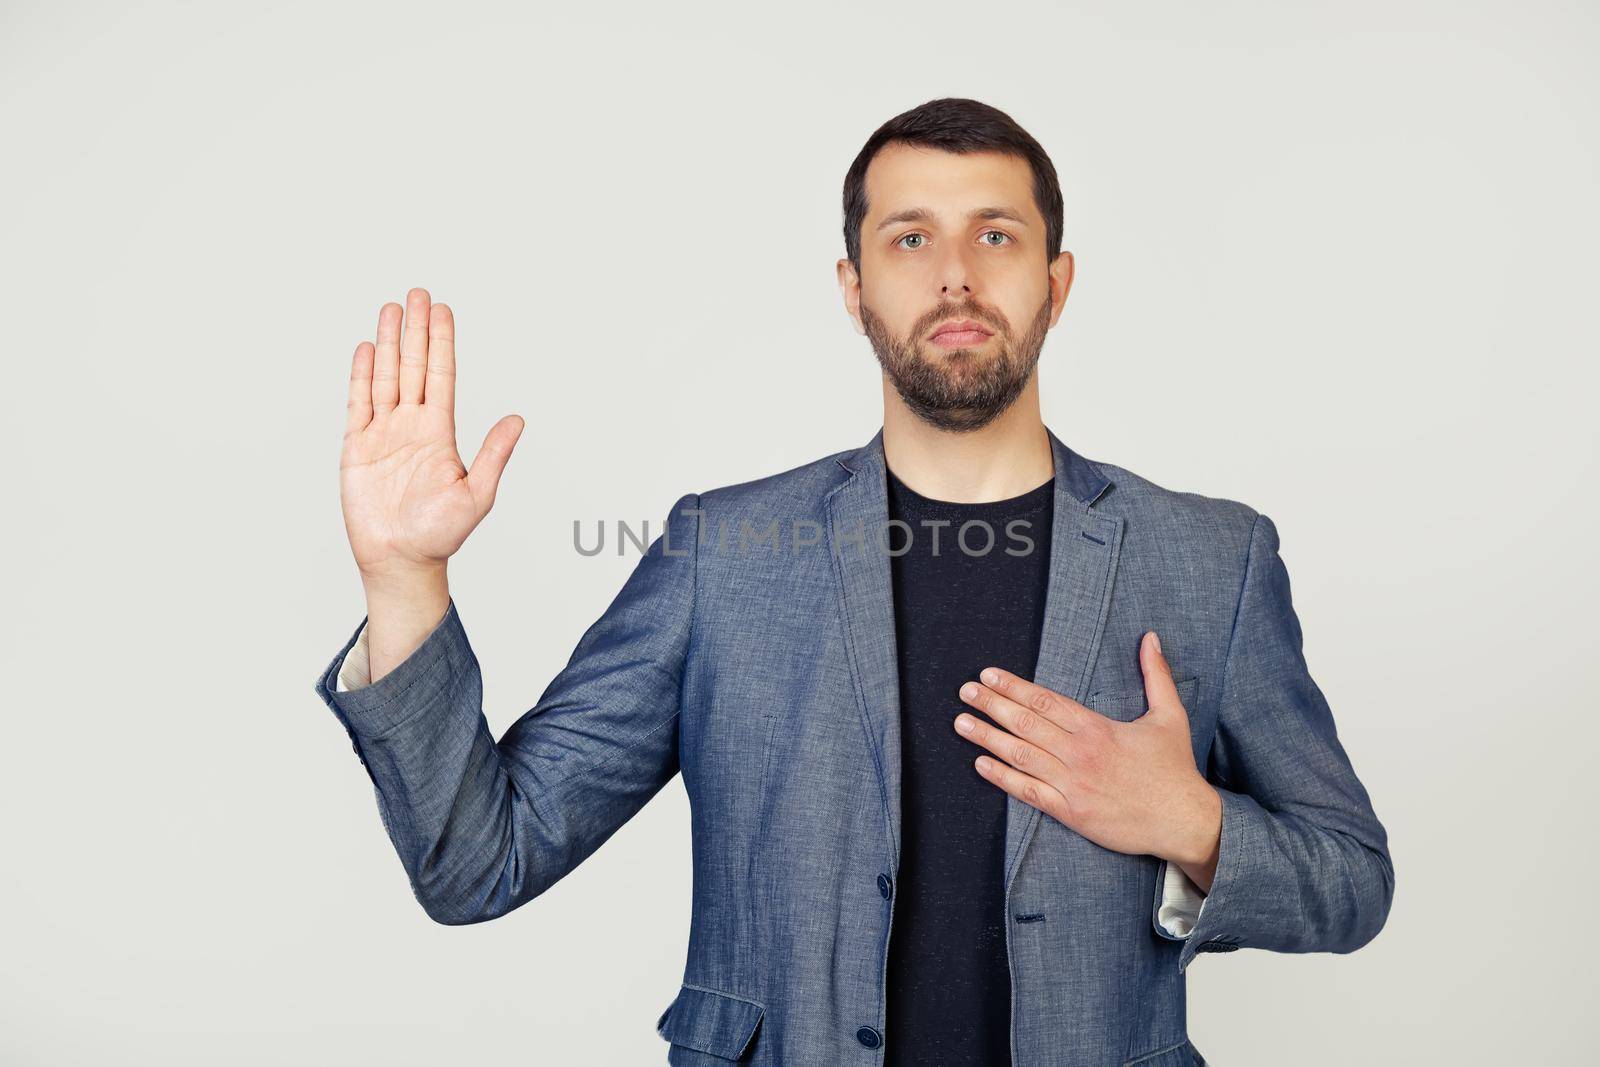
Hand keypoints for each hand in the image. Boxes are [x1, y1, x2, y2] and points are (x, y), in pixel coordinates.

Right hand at [340, 287, 523, 582]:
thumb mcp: (477, 494)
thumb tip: (517, 420)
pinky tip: (367, 350)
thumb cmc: (440, 534)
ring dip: (389, 344)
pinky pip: (358, 404)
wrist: (401, 560)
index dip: (441, 342)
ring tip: (391, 309)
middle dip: (416, 330)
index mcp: (440, 432)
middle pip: (414, 367)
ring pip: (386, 378)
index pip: (441, 376)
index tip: (442, 310)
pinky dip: (361, 376)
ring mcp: (383, 434)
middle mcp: (412, 426)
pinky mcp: (357, 447)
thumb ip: (494, 454)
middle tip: (417, 293)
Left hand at [952, 631, 1221, 874]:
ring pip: (1020, 756)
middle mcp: (1080, 754)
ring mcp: (1073, 784)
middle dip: (991, 705)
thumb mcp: (1170, 716)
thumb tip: (1149, 637)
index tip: (988, 675)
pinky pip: (1029, 793)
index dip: (1013, 686)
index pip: (1045, 701)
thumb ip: (1156, 675)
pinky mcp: (1071, 813)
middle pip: (1026, 724)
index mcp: (1098, 728)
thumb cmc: (1175, 769)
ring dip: (987, 737)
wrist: (1184, 821)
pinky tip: (981, 764)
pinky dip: (1002, 778)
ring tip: (960, 723)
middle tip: (964, 691)